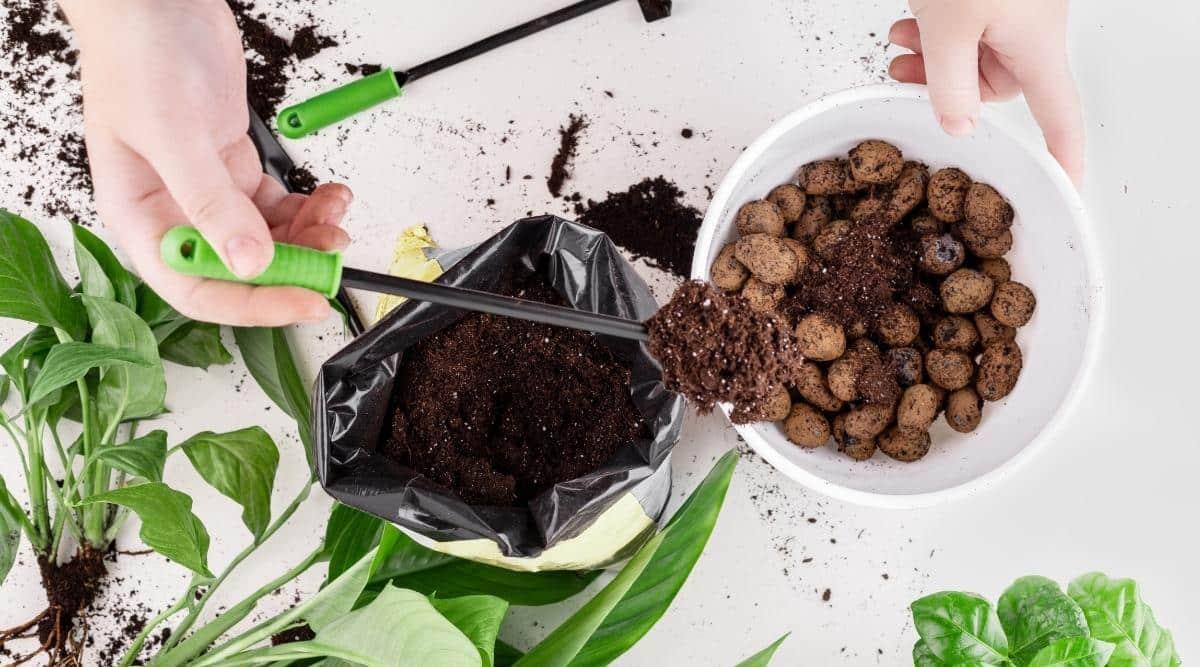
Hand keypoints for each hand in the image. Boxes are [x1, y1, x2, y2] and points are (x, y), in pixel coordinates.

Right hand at [61, 0, 351, 325]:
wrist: (155, 2)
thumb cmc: (140, 57)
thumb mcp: (174, 133)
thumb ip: (211, 202)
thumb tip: (249, 261)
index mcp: (142, 218)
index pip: (196, 288)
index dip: (252, 304)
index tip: (304, 301)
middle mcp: (174, 212)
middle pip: (239, 269)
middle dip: (291, 267)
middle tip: (332, 254)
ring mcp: (208, 191)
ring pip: (267, 239)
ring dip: (307, 237)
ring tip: (335, 216)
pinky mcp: (235, 167)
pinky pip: (278, 206)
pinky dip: (309, 206)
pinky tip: (330, 195)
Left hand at [888, 0, 1083, 183]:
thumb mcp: (950, 27)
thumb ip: (951, 83)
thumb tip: (959, 126)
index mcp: (1037, 45)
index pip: (1059, 117)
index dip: (1063, 156)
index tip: (1066, 185)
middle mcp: (1032, 29)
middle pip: (995, 86)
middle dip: (947, 87)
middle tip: (906, 75)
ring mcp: (1014, 8)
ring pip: (973, 56)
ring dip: (934, 56)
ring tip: (901, 43)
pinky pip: (967, 27)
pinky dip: (937, 31)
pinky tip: (911, 23)